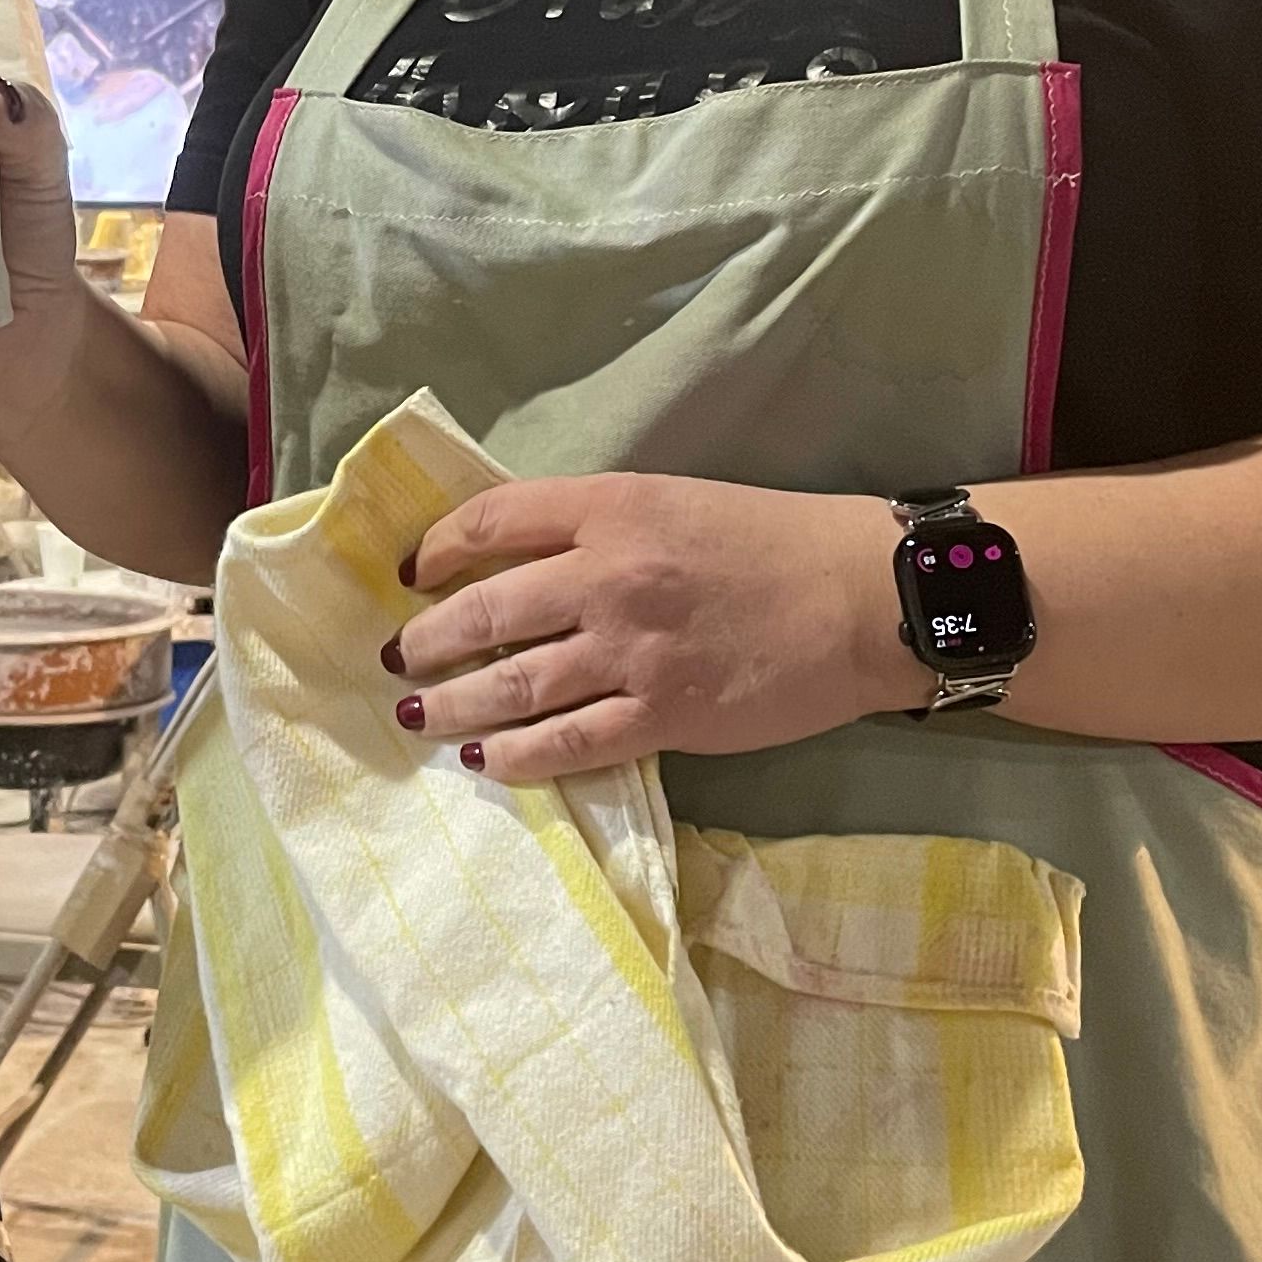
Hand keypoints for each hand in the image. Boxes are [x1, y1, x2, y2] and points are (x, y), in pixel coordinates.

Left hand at [385, 472, 917, 779]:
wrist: (864, 597)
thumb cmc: (771, 542)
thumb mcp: (671, 501)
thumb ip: (592, 524)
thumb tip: (510, 560)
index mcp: (610, 506)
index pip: (490, 519)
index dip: (434, 549)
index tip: (410, 575)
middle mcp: (609, 573)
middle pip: (483, 610)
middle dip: (425, 641)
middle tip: (397, 660)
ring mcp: (633, 649)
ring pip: (512, 684)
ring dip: (452, 704)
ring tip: (419, 715)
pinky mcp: (665, 713)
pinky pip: (567, 742)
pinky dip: (514, 756)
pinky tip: (485, 759)